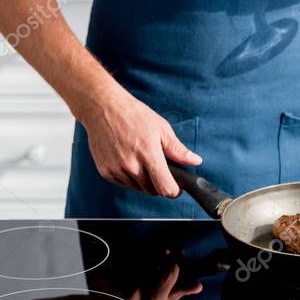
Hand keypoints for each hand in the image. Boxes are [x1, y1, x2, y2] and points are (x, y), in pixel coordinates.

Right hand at [82, 85, 201, 196]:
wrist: (104, 108)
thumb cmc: (133, 114)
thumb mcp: (161, 128)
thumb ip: (178, 149)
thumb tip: (195, 161)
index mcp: (148, 154)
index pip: (165, 188)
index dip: (174, 191)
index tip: (176, 187)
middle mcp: (131, 165)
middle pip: (152, 191)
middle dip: (158, 183)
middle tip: (157, 165)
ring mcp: (117, 170)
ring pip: (137, 188)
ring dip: (143, 180)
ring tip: (140, 158)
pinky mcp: (105, 172)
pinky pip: (123, 184)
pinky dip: (129, 177)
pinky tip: (128, 159)